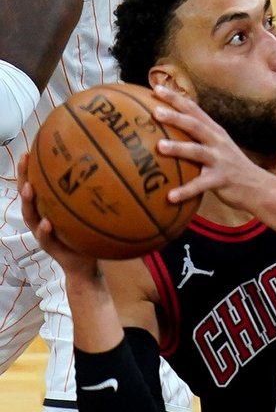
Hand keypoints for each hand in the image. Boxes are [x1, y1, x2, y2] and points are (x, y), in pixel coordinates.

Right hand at [17, 154, 98, 284]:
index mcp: (50, 208)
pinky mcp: (51, 248)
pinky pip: (46, 239)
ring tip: (29, 188)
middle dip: (24, 176)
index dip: (33, 167)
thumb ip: (96, 196)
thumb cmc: (90, 235)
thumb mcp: (92, 213)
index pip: (38, 183)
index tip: (33, 147)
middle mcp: (42, 217)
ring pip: (30, 215)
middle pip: (28, 194)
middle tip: (25, 158)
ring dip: (28, 201)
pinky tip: (47, 223)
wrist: (86, 265)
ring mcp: (43, 233)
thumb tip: (114, 169)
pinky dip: (45, 231)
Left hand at [152, 85, 268, 209]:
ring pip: (198, 152)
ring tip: (160, 147)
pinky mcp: (222, 180)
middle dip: (176, 117)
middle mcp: (218, 142)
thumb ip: (197, 139)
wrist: (258, 187)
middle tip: (156, 112)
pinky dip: (185, 191)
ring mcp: (221, 160)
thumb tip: (165, 134)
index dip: (175, 98)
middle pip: (195, 125)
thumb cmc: (231, 167)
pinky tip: (170, 197)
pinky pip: (201, 185)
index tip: (155, 87)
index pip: (194, 109)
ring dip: (179, 148)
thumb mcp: (218, 147)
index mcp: (215, 132)